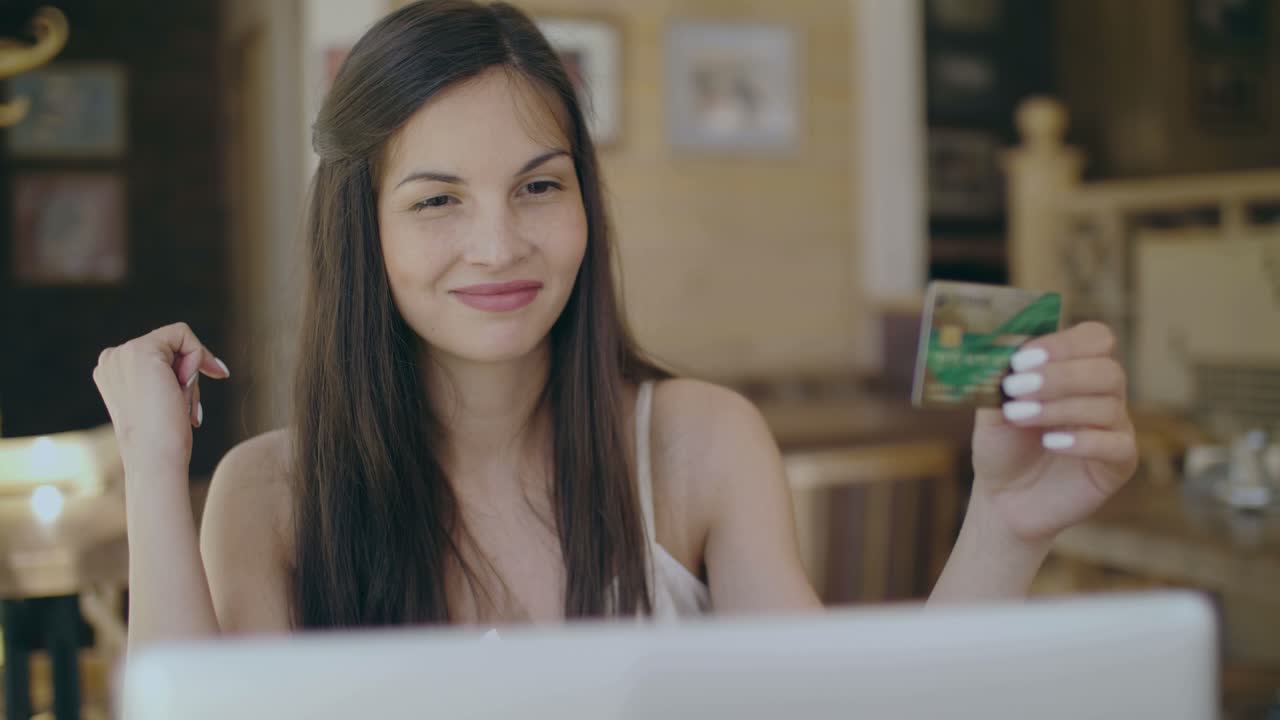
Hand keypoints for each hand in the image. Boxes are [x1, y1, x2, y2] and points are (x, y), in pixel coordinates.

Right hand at [93, 323, 229, 472]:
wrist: (155, 458)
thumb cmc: (162, 439)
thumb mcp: (159, 401)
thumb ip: (164, 378)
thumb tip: (197, 364)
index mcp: (111, 371)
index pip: (160, 353)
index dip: (186, 370)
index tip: (199, 394)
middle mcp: (111, 357)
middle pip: (172, 346)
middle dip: (190, 377)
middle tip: (186, 411)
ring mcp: (123, 352)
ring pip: (180, 342)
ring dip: (191, 377)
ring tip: (181, 406)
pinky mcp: (142, 349)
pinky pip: (184, 334)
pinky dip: (196, 359)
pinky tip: (182, 389)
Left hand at [970, 322, 1137, 545]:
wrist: (1003, 498)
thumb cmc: (1002, 446)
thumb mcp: (992, 408)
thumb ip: (1000, 379)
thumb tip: (1003, 350)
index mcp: (1077, 370)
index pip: (1094, 339)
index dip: (1063, 344)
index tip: (1022, 359)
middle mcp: (1103, 395)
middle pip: (1107, 370)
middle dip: (1060, 376)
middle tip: (1018, 387)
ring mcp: (1115, 429)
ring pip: (1108, 405)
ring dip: (1059, 408)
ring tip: (1020, 416)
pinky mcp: (1119, 465)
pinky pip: (1118, 445)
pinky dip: (1084, 441)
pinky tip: (1052, 442)